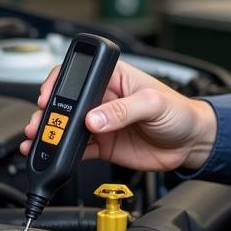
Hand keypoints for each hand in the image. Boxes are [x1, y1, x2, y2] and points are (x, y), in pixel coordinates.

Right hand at [21, 60, 216, 173]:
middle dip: (49, 112)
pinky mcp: (104, 145)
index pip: (80, 74)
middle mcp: (104, 99)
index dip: (59, 82)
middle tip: (41, 123)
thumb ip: (123, 110)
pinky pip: (77, 149)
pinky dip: (63, 153)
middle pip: (67, 102)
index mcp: (115, 78)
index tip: (48, 96)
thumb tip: (95, 118)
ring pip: (67, 127)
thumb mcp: (154, 104)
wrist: (192, 144)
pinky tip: (54, 156)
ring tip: (38, 140)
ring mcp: (102, 123)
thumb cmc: (181, 113)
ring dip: (51, 133)